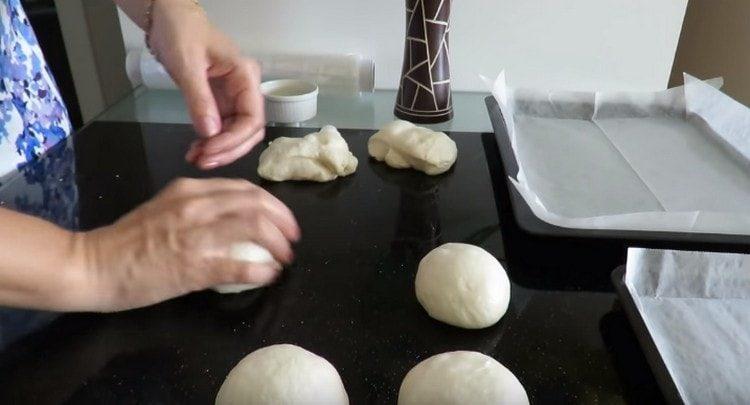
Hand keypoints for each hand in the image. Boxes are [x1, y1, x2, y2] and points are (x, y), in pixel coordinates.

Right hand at [80, 178, 299, 311]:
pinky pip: (240, 265)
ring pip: (255, 227)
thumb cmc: (126, 242)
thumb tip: (232, 217)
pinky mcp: (193, 265)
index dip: (272, 204)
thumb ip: (196, 207)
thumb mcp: (164, 209)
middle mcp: (196, 205)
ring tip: (285, 258)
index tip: (282, 220)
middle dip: (284, 221)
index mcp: (189, 189)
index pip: (244, 188)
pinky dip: (262, 271)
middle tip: (292, 239)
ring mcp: (195, 234)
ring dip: (279, 244)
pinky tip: (268, 276)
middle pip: (257, 203)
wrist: (92, 265)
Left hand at [148, 0, 264, 168]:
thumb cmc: (181, 34)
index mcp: (246, 76)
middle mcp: (245, 89)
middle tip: (202, 161)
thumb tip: (209, 133)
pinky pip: (222, 130)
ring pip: (237, 134)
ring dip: (220, 151)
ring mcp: (234, 97)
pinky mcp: (221, 103)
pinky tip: (196, 150)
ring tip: (196, 158)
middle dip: (228, 150)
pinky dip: (211, 143)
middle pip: (249, 131)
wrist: (169, 20)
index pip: (252, 118)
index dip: (234, 139)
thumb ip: (199, 100)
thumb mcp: (188, 65)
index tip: (210, 150)